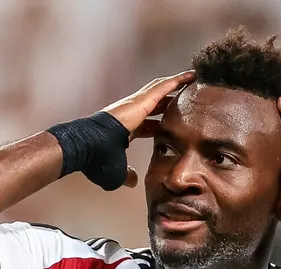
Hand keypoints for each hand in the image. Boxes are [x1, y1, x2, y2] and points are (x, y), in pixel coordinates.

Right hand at [102, 70, 196, 187]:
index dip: (163, 124)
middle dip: (171, 101)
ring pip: (160, 90)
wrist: (87, 147)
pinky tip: (191, 76)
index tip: (175, 125)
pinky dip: (178, 80)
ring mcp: (135, 104)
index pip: (149, 124)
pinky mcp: (141, 99)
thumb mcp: (117, 171)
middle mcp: (131, 113)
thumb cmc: (97, 159)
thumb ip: (127, 174)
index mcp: (127, 128)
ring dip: (177, 85)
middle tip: (188, 97)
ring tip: (193, 79)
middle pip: (156, 104)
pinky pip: (164, 86)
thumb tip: (133, 181)